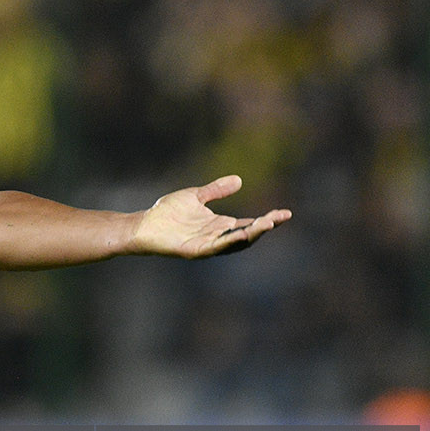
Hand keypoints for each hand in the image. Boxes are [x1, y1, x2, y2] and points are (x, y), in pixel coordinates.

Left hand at [131, 175, 290, 258]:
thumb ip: (216, 190)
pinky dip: (229, 241)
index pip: (250, 224)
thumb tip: (239, 180)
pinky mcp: (194, 251)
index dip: (268, 220)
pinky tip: (241, 233)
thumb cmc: (167, 212)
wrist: (144, 224)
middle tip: (280, 218)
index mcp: (220, 225)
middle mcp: (217, 237)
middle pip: (248, 235)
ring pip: (235, 243)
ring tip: (267, 224)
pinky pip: (216, 247)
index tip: (285, 213)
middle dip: (264, 227)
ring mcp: (207, 245)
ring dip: (251, 234)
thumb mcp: (196, 196)